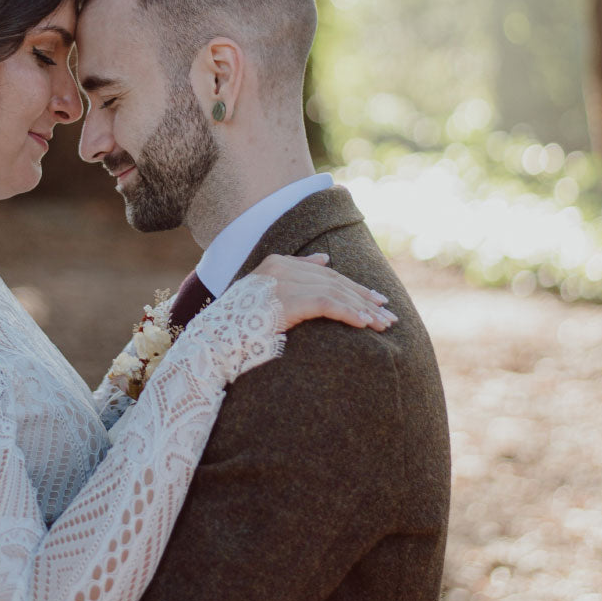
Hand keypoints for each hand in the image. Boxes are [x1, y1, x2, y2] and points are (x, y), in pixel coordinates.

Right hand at [252, 253, 397, 332]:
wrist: (214, 340)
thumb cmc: (238, 324)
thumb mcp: (266, 294)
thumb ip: (295, 273)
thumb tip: (325, 260)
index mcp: (277, 263)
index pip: (326, 274)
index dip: (353, 287)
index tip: (376, 301)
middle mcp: (281, 268)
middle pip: (333, 281)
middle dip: (363, 298)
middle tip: (387, 315)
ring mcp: (283, 283)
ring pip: (334, 292)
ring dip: (361, 309)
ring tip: (382, 324)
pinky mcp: (286, 300)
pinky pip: (326, 304)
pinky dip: (348, 313)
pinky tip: (364, 324)